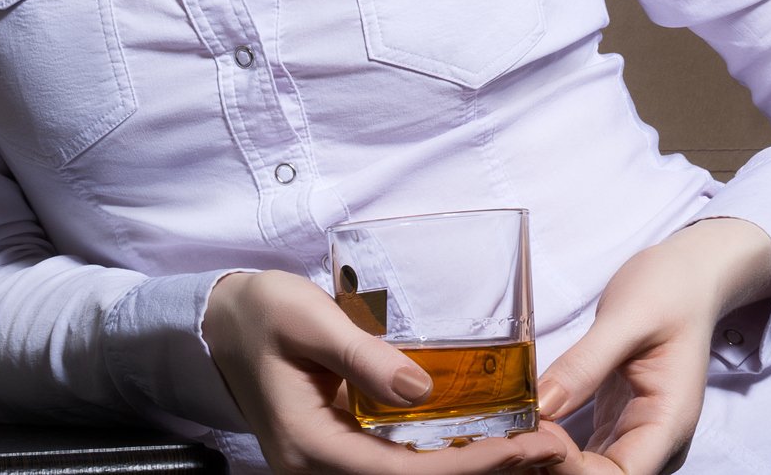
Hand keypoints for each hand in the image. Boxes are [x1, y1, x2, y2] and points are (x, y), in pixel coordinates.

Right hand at [203, 269, 576, 474]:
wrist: (218, 322)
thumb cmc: (261, 312)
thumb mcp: (308, 319)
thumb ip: (361, 354)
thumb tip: (419, 388)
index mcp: (312, 447)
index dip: (472, 468)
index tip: (528, 446)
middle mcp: (321, 469)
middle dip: (487, 473)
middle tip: (552, 449)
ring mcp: (332, 465)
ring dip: (474, 469)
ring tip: (538, 448)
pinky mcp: (344, 450)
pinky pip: (402, 467)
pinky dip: (450, 459)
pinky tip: (492, 442)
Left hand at [536, 218, 770, 474]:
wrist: (688, 278)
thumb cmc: (671, 291)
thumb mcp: (628, 317)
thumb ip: (586, 363)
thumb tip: (541, 406)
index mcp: (670, 421)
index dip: (573, 468)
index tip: (537, 432)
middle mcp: (656, 441)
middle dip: (552, 468)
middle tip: (511, 436)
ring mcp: (635, 437)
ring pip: (587, 473)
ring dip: (547, 462)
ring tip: (510, 435)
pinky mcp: (616, 427)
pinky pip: (582, 456)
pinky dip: (551, 450)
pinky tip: (524, 431)